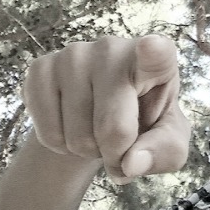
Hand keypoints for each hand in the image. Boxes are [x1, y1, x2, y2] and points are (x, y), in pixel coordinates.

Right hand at [22, 35, 189, 181]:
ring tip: (95, 129)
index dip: (153, 51)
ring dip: (86, 150)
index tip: (151, 46)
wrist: (101, 114)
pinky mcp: (40, 68)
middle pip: (112, 127)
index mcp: (156, 61)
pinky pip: (47, 133)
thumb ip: (162, 152)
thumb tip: (130, 163)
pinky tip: (70, 125)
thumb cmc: (144, 123)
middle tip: (120, 142)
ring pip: (76, 136)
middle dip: (114, 153)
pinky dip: (59, 145)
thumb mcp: (169, 143)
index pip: (157, 52)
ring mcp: (73, 54)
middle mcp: (113, 49)